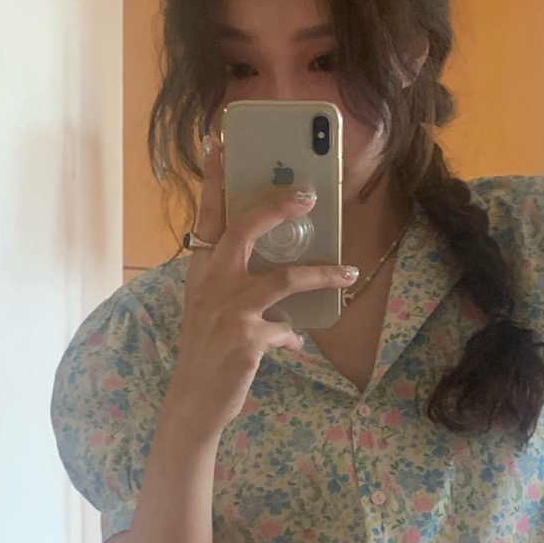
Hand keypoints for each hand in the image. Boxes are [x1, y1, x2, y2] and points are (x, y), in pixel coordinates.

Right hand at [168, 134, 357, 432]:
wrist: (194, 401)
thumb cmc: (207, 352)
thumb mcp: (212, 311)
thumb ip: (239, 288)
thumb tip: (282, 282)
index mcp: (201, 271)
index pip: (208, 216)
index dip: (212, 178)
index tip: (218, 141)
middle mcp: (212, 283)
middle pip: (245, 229)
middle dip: (278, 207)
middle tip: (308, 194)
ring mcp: (229, 309)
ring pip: (285, 277)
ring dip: (323, 274)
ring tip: (348, 272)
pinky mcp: (248, 337)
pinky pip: (286, 326)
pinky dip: (293, 333)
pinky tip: (294, 340)